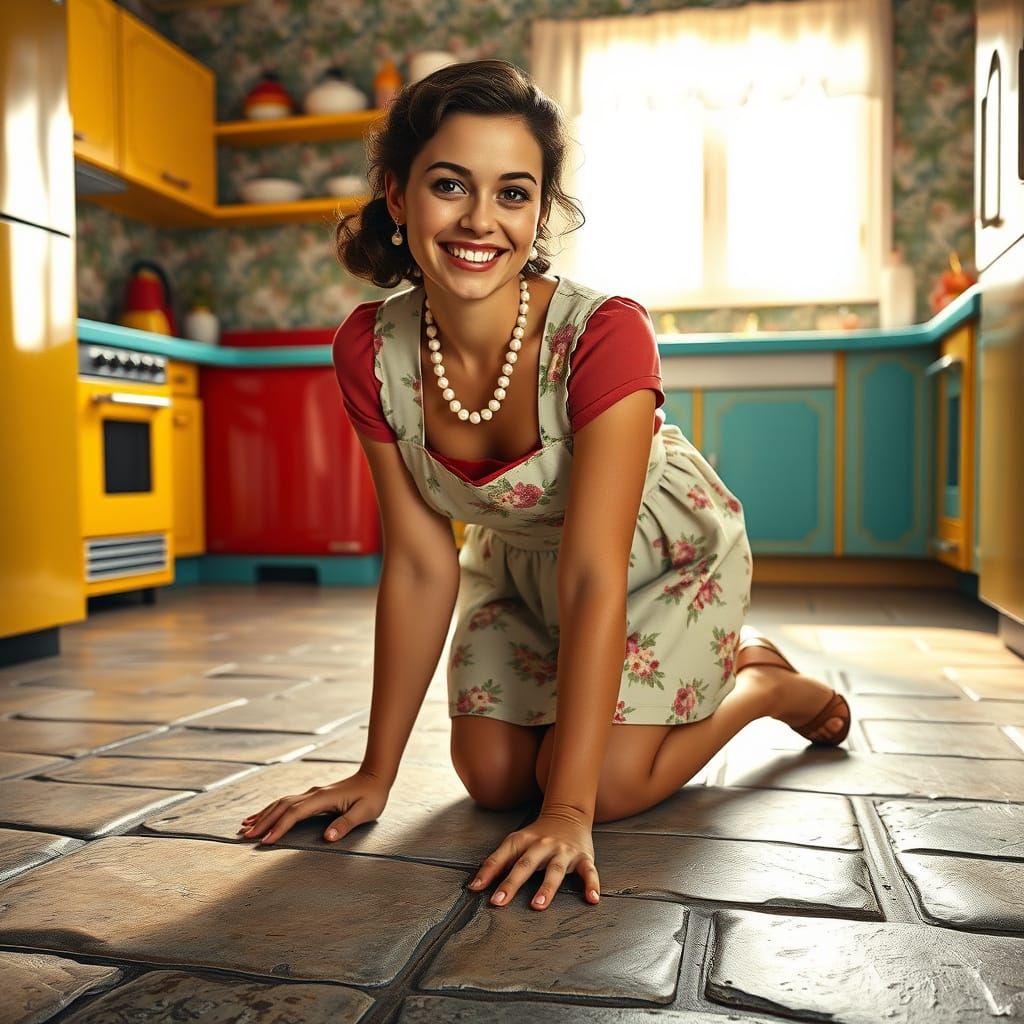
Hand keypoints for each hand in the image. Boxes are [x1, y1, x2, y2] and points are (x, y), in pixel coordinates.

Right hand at [236, 769, 389, 845]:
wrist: (375, 776)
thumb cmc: (371, 796)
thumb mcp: (364, 812)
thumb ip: (346, 824)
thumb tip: (328, 837)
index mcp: (322, 799)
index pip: (295, 814)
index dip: (279, 827)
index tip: (265, 840)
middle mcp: (313, 794)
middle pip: (282, 807)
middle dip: (263, 821)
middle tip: (245, 836)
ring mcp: (311, 794)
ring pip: (281, 803)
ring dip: (263, 814)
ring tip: (245, 827)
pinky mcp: (312, 796)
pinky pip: (286, 803)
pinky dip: (271, 809)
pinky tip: (261, 815)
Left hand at [467, 805, 599, 910]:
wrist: (568, 814)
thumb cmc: (537, 835)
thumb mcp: (515, 843)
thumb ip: (496, 863)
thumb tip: (474, 886)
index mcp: (523, 841)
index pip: (503, 857)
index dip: (489, 872)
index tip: (477, 889)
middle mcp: (543, 845)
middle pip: (526, 864)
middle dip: (512, 883)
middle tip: (499, 901)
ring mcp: (564, 851)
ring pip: (555, 870)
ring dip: (546, 888)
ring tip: (537, 905)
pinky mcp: (584, 857)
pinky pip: (589, 872)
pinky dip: (592, 884)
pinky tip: (592, 899)